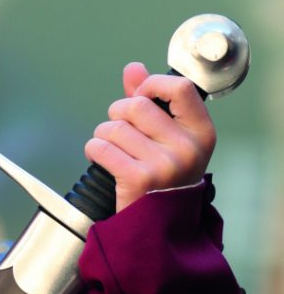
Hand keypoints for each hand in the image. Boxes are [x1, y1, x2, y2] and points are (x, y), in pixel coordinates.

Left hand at [84, 62, 216, 211]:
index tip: (141, 96)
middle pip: (135, 105)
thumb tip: (134, 67)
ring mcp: (165, 165)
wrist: (159, 226)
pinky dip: (94, 150)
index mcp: (201, 132)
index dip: (151, 85)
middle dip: (117, 114)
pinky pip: (100, 147)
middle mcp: (188, 148)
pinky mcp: (139, 179)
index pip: (179, 87)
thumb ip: (150, 100)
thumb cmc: (163, 174)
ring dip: (104, 136)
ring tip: (116, 151)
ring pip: (113, 127)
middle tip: (122, 133)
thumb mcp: (167, 136)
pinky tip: (105, 161)